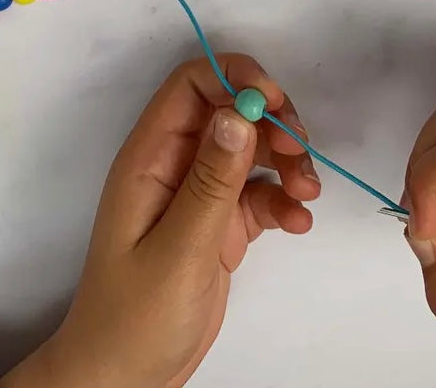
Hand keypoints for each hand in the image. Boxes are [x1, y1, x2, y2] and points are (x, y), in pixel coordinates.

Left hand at [0, 53, 319, 387]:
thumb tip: (238, 113)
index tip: (276, 102)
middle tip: (301, 152)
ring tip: (309, 194)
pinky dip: (284, 201)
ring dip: (287, 163)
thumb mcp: (178, 248)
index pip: (191, 85)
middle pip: (231, 111)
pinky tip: (298, 224)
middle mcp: (176, 164)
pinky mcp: (221, 225)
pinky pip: (259, 193)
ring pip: (252, 150)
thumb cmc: (135, 316)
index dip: (235, 78)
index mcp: (150, 156)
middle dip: (272, 122)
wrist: (126, 380)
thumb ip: (211, 181)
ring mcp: (199, 194)